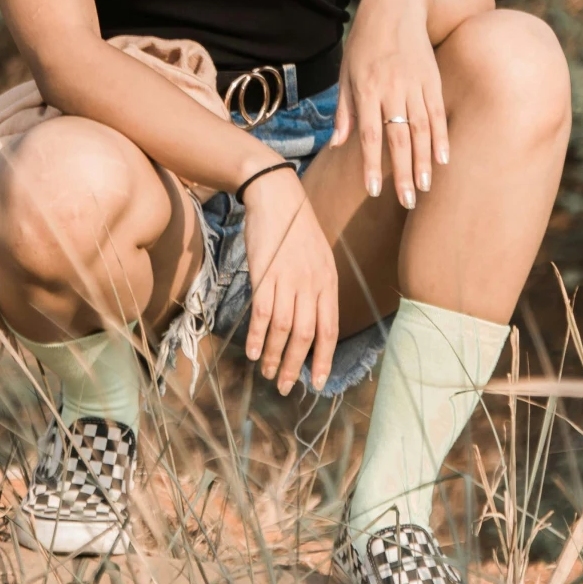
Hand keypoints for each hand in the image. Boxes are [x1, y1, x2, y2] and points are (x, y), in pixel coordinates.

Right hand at [239, 164, 338, 394]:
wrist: (277, 197)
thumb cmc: (296, 229)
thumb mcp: (318, 258)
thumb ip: (317, 289)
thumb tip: (311, 322)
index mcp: (328, 282)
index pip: (330, 330)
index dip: (323, 359)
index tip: (315, 383)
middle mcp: (312, 284)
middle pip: (306, 336)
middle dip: (294, 366)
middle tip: (283, 387)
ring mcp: (289, 279)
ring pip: (285, 329)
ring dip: (274, 356)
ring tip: (266, 373)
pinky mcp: (266, 273)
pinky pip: (263, 313)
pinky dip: (258, 336)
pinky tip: (252, 352)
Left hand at [333, 0, 450, 208]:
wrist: (397, 6)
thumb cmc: (365, 42)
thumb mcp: (347, 71)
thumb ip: (345, 110)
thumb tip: (337, 144)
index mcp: (366, 88)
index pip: (369, 135)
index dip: (372, 164)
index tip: (374, 190)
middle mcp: (391, 88)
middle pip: (398, 138)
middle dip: (402, 172)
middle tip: (407, 201)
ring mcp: (414, 84)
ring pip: (421, 129)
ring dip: (423, 161)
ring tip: (424, 187)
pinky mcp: (432, 79)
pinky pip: (437, 113)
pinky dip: (441, 136)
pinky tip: (443, 159)